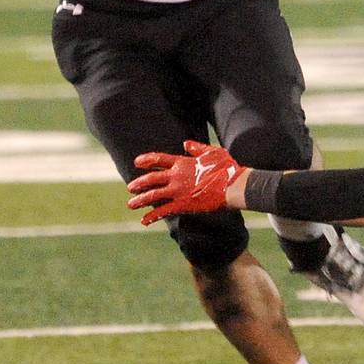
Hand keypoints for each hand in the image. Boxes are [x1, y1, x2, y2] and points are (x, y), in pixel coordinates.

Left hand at [128, 140, 243, 224]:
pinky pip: (163, 210)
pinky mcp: (183, 204)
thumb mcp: (212, 152)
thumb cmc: (226, 168)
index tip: (136, 162)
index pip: (159, 159)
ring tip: (130, 204)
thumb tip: (185, 143)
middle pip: (152, 178)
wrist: (233, 186)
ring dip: (140, 200)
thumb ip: (197, 148)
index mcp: (183, 163)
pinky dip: (152, 216)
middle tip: (130, 187)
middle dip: (139, 183)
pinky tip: (144, 221)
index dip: (146, 160)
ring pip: (153, 195)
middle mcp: (177, 176)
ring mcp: (178, 191)